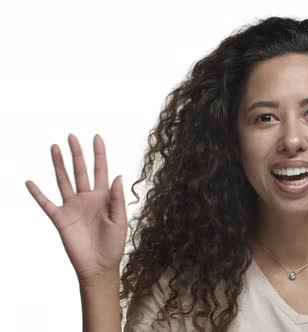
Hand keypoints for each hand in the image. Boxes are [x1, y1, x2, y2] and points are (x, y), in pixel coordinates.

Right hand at [25, 134, 127, 283]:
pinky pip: (46, 203)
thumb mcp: (119, 221)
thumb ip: (117, 199)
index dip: (99, 154)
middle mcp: (86, 199)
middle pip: (80, 171)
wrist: (99, 267)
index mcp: (103, 197)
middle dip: (77, 153)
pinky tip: (30, 182)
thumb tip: (117, 176)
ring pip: (64, 180)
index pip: (101, 170)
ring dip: (58, 165)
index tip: (96, 137)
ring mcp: (72, 207)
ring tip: (54, 147)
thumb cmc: (113, 245)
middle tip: (71, 136)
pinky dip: (37, 193)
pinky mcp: (60, 219)